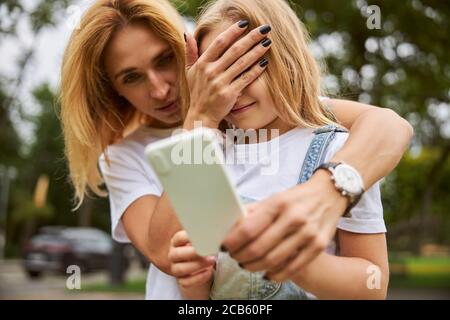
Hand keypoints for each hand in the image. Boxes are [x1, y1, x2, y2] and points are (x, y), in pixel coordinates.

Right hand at [168, 230, 215, 288]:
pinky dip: (198, 278)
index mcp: (176, 242)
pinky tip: (208, 272)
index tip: (202, 237)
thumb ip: (204, 237)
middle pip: (176, 254)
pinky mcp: (181, 280)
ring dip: (197, 265)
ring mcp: (175, 268)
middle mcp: (173, 255)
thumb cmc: (201, 248)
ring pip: (180, 269)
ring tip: (212, 261)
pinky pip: (186, 282)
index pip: (179, 238)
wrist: (200, 265)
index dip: (189, 237)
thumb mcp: (201, 241)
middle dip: (192, 253)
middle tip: (207, 251)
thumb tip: (213, 235)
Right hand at [184, 21, 271, 128]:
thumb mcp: (189, 72)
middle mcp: (210, 72)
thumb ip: (190, 53)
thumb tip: (187, 34)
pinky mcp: (229, 94)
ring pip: (242, 63)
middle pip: (234, 50)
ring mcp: (220, 83)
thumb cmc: (198, 93)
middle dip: (251, 38)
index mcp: (202, 64)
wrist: (201, 116)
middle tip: (264, 29)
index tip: (244, 23)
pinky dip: (256, 70)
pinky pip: (245, 79)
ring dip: (257, 51)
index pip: (219, 43)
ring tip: (268, 42)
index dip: (232, 32)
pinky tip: (265, 62)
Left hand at [221, 170, 347, 281]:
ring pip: (273, 260)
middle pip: (259, 248)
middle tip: (234, 257)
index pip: (249, 228)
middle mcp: (294, 218)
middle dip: (241, 256)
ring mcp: (308, 234)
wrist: (330, 194)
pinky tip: (266, 274)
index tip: (225, 246)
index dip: (233, 241)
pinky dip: (275, 275)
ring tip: (246, 265)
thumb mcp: (274, 198)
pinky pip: (292, 268)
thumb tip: (231, 226)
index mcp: (279, 204)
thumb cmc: (297, 197)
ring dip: (254, 266)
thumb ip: (254, 212)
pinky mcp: (319, 246)